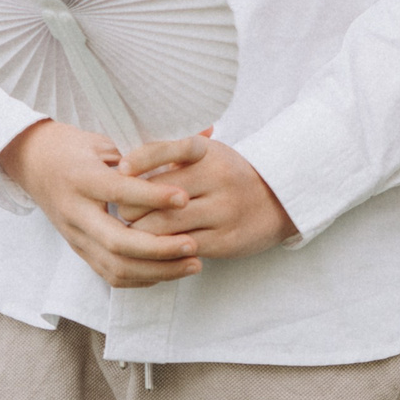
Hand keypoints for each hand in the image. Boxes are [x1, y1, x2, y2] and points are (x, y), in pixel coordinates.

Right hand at [0, 120, 203, 287]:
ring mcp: (75, 236)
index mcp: (82, 178)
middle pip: (117, 242)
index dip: (152, 197)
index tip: (184, 199)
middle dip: (159, 248)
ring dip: (157, 270)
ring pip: (115, 266)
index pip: (119, 191)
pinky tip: (168, 271)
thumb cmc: (75, 147)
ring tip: (193, 264)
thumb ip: (150, 144)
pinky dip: (141, 278)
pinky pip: (109, 274)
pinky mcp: (79, 250)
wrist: (33, 164)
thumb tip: (206, 137)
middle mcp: (76, 212)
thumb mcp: (104, 138)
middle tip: (193, 245)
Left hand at [118, 135, 294, 259]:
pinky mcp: (224, 240)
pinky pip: (181, 248)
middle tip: (122, 210)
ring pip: (165, 226)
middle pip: (160, 194)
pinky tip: (152, 247)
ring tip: (132, 231)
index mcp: (210, 153)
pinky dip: (160, 249)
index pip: (171, 149)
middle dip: (132, 206)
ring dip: (141, 232)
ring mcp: (223, 211)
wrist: (278, 200)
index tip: (122, 169)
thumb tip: (124, 164)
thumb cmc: (229, 176)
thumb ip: (172, 156)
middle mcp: (218, 178)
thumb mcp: (208, 156)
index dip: (142, 159)